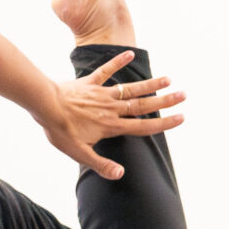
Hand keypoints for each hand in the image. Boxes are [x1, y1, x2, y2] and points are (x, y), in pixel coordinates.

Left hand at [34, 50, 185, 178]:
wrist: (44, 105)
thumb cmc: (60, 130)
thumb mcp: (79, 153)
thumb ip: (100, 164)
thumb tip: (121, 174)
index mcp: (111, 126)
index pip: (143, 127)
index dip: (163, 124)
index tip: (181, 118)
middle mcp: (111, 108)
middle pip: (143, 105)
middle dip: (165, 101)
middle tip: (184, 94)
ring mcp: (102, 94)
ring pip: (130, 88)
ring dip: (150, 84)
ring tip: (168, 78)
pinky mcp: (89, 82)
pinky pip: (106, 70)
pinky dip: (118, 61)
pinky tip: (130, 53)